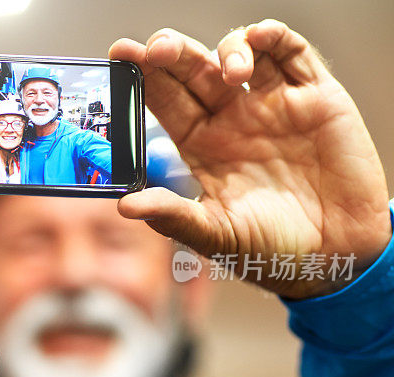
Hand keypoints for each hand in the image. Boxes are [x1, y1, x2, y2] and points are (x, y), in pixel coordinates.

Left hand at [110, 19, 390, 298]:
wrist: (336, 257)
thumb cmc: (270, 249)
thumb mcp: (216, 235)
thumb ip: (172, 216)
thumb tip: (124, 206)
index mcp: (201, 145)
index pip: (166, 101)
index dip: (144, 77)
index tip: (121, 56)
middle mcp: (231, 118)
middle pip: (194, 70)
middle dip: (172, 52)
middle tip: (156, 49)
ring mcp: (271, 104)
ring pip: (238, 53)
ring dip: (226, 49)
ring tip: (230, 74)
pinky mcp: (314, 97)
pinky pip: (291, 53)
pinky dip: (273, 38)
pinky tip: (258, 42)